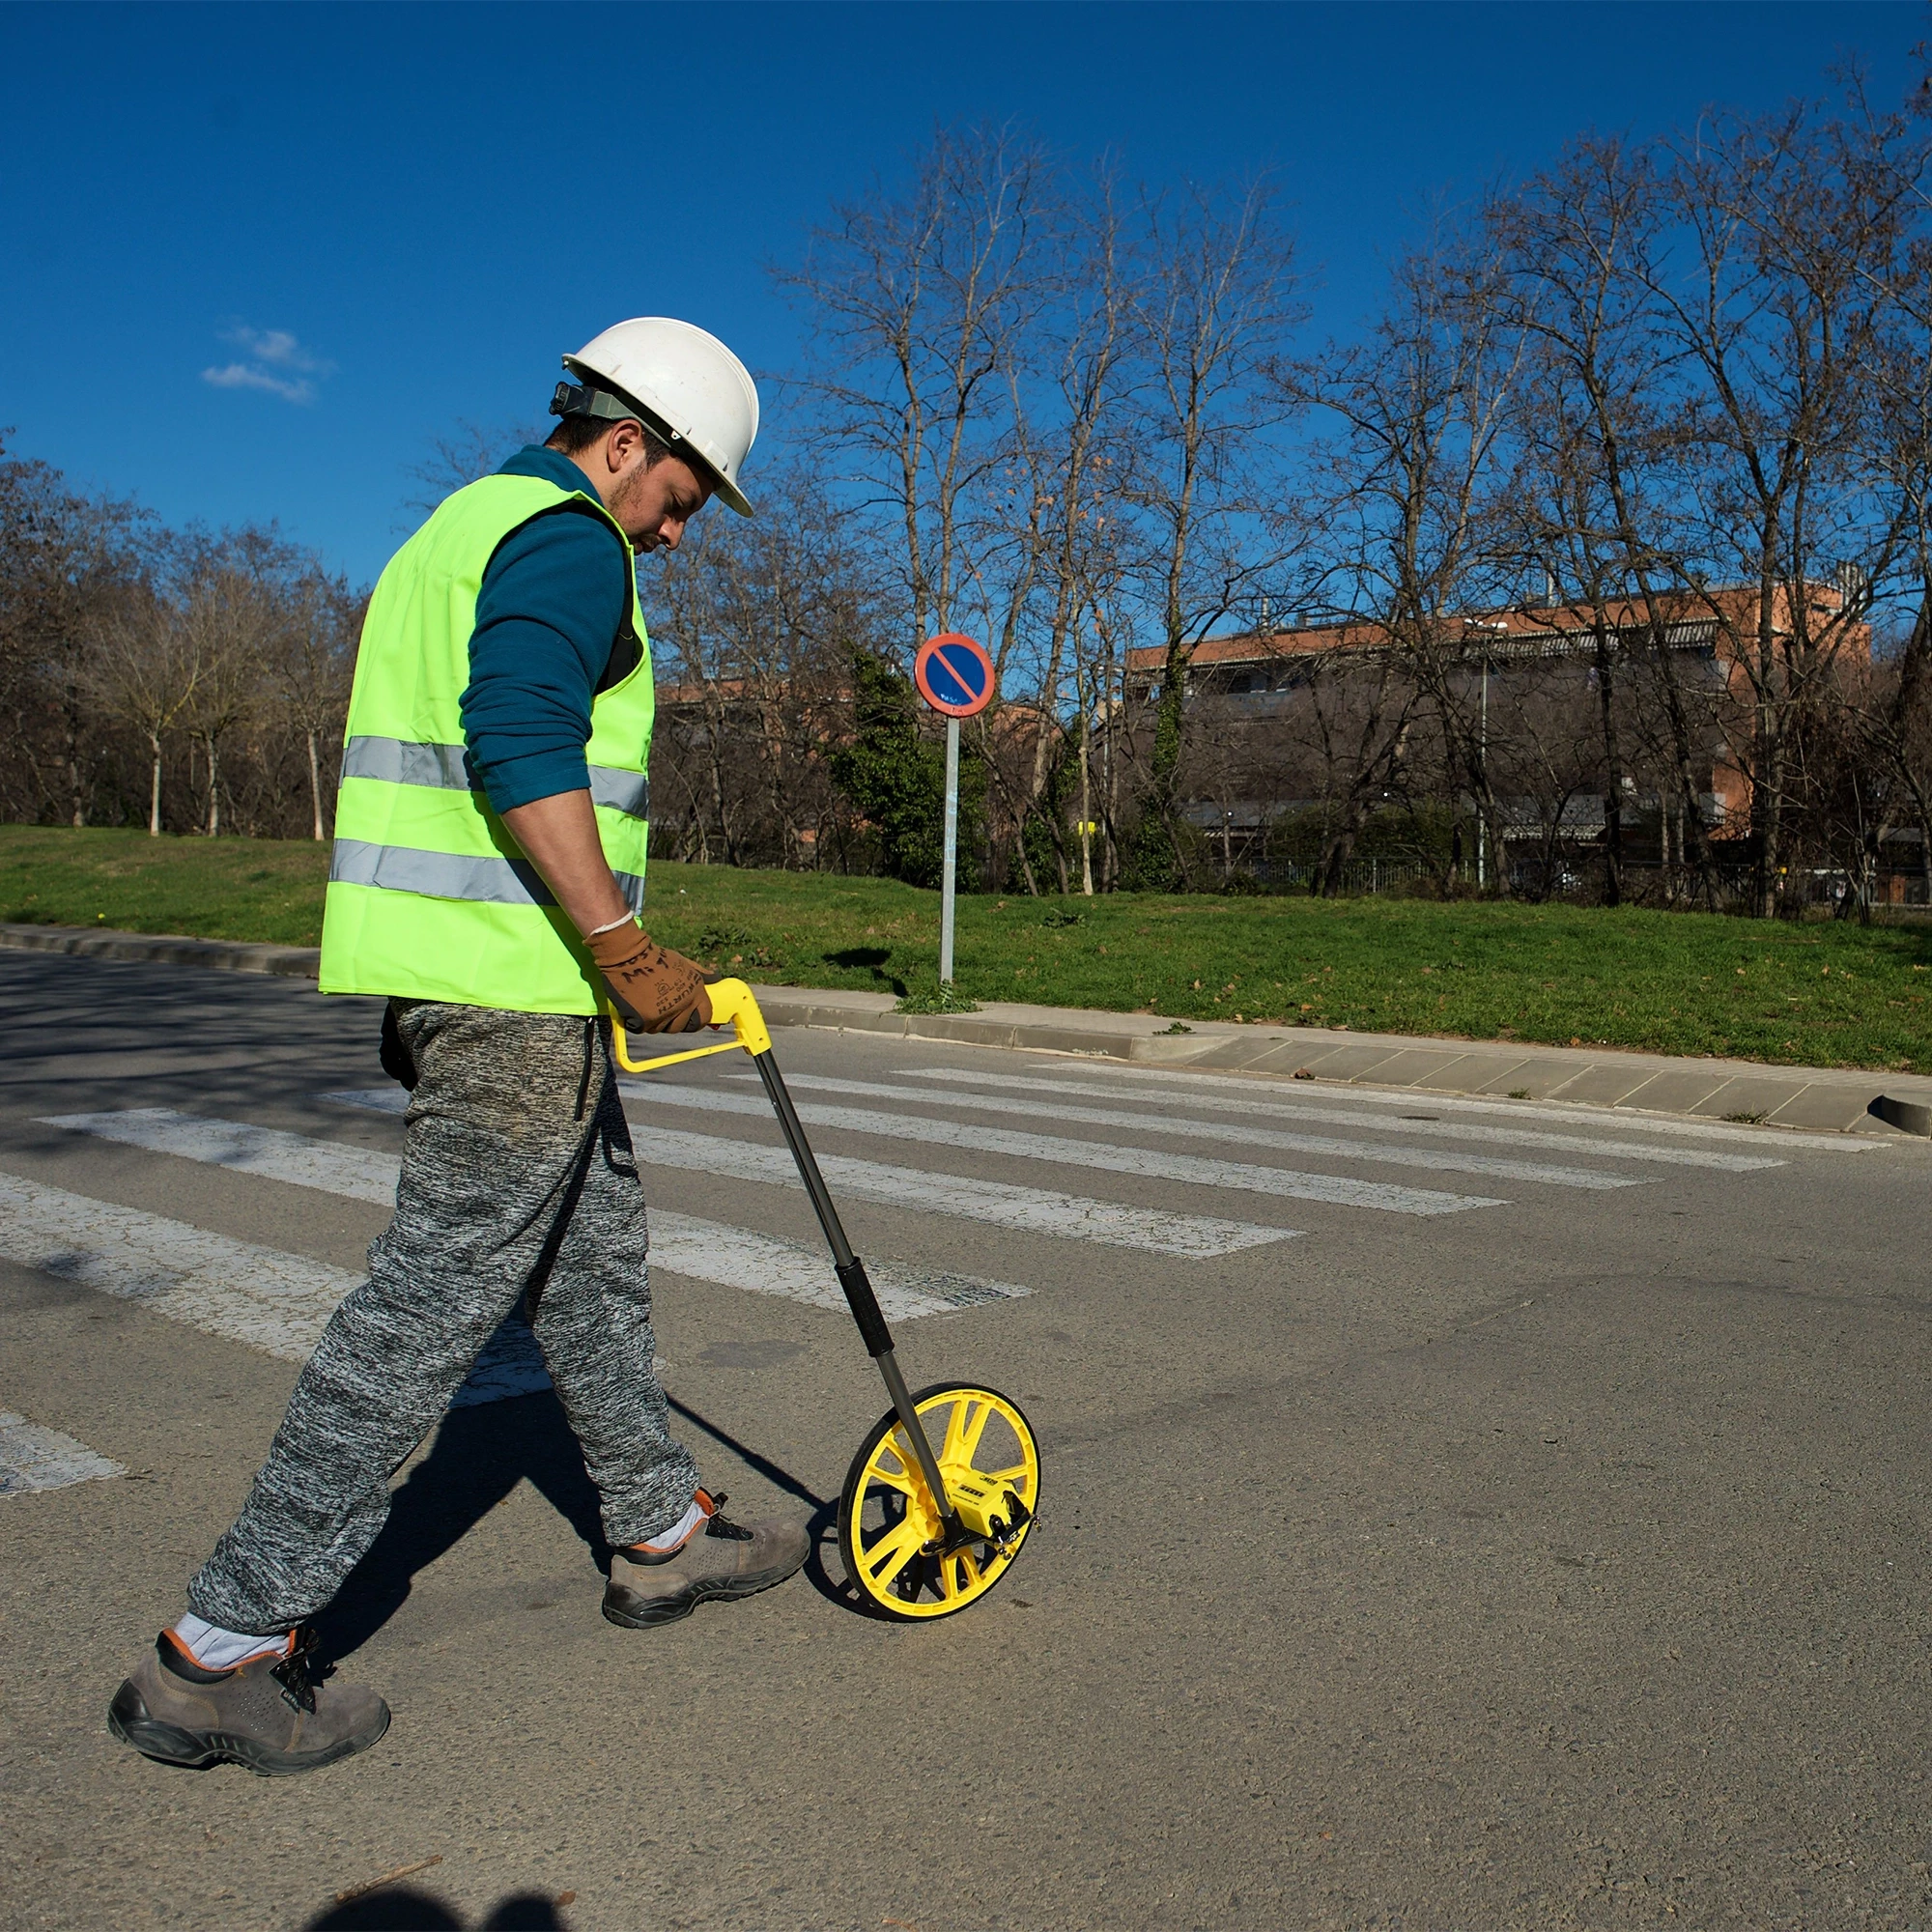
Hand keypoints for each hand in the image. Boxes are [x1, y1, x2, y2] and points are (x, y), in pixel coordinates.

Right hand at [587, 922, 713, 1034]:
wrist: (629, 955)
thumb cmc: (656, 957)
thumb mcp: (684, 963)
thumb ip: (701, 974)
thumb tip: (716, 979)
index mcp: (695, 992)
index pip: (705, 1016)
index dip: (698, 1019)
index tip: (691, 1019)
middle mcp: (683, 1004)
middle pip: (682, 1026)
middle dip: (675, 1022)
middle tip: (664, 1012)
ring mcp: (664, 1013)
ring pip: (663, 1029)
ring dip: (656, 1021)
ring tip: (648, 1004)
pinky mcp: (646, 1019)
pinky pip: (645, 1029)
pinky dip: (639, 1022)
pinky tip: (636, 1007)